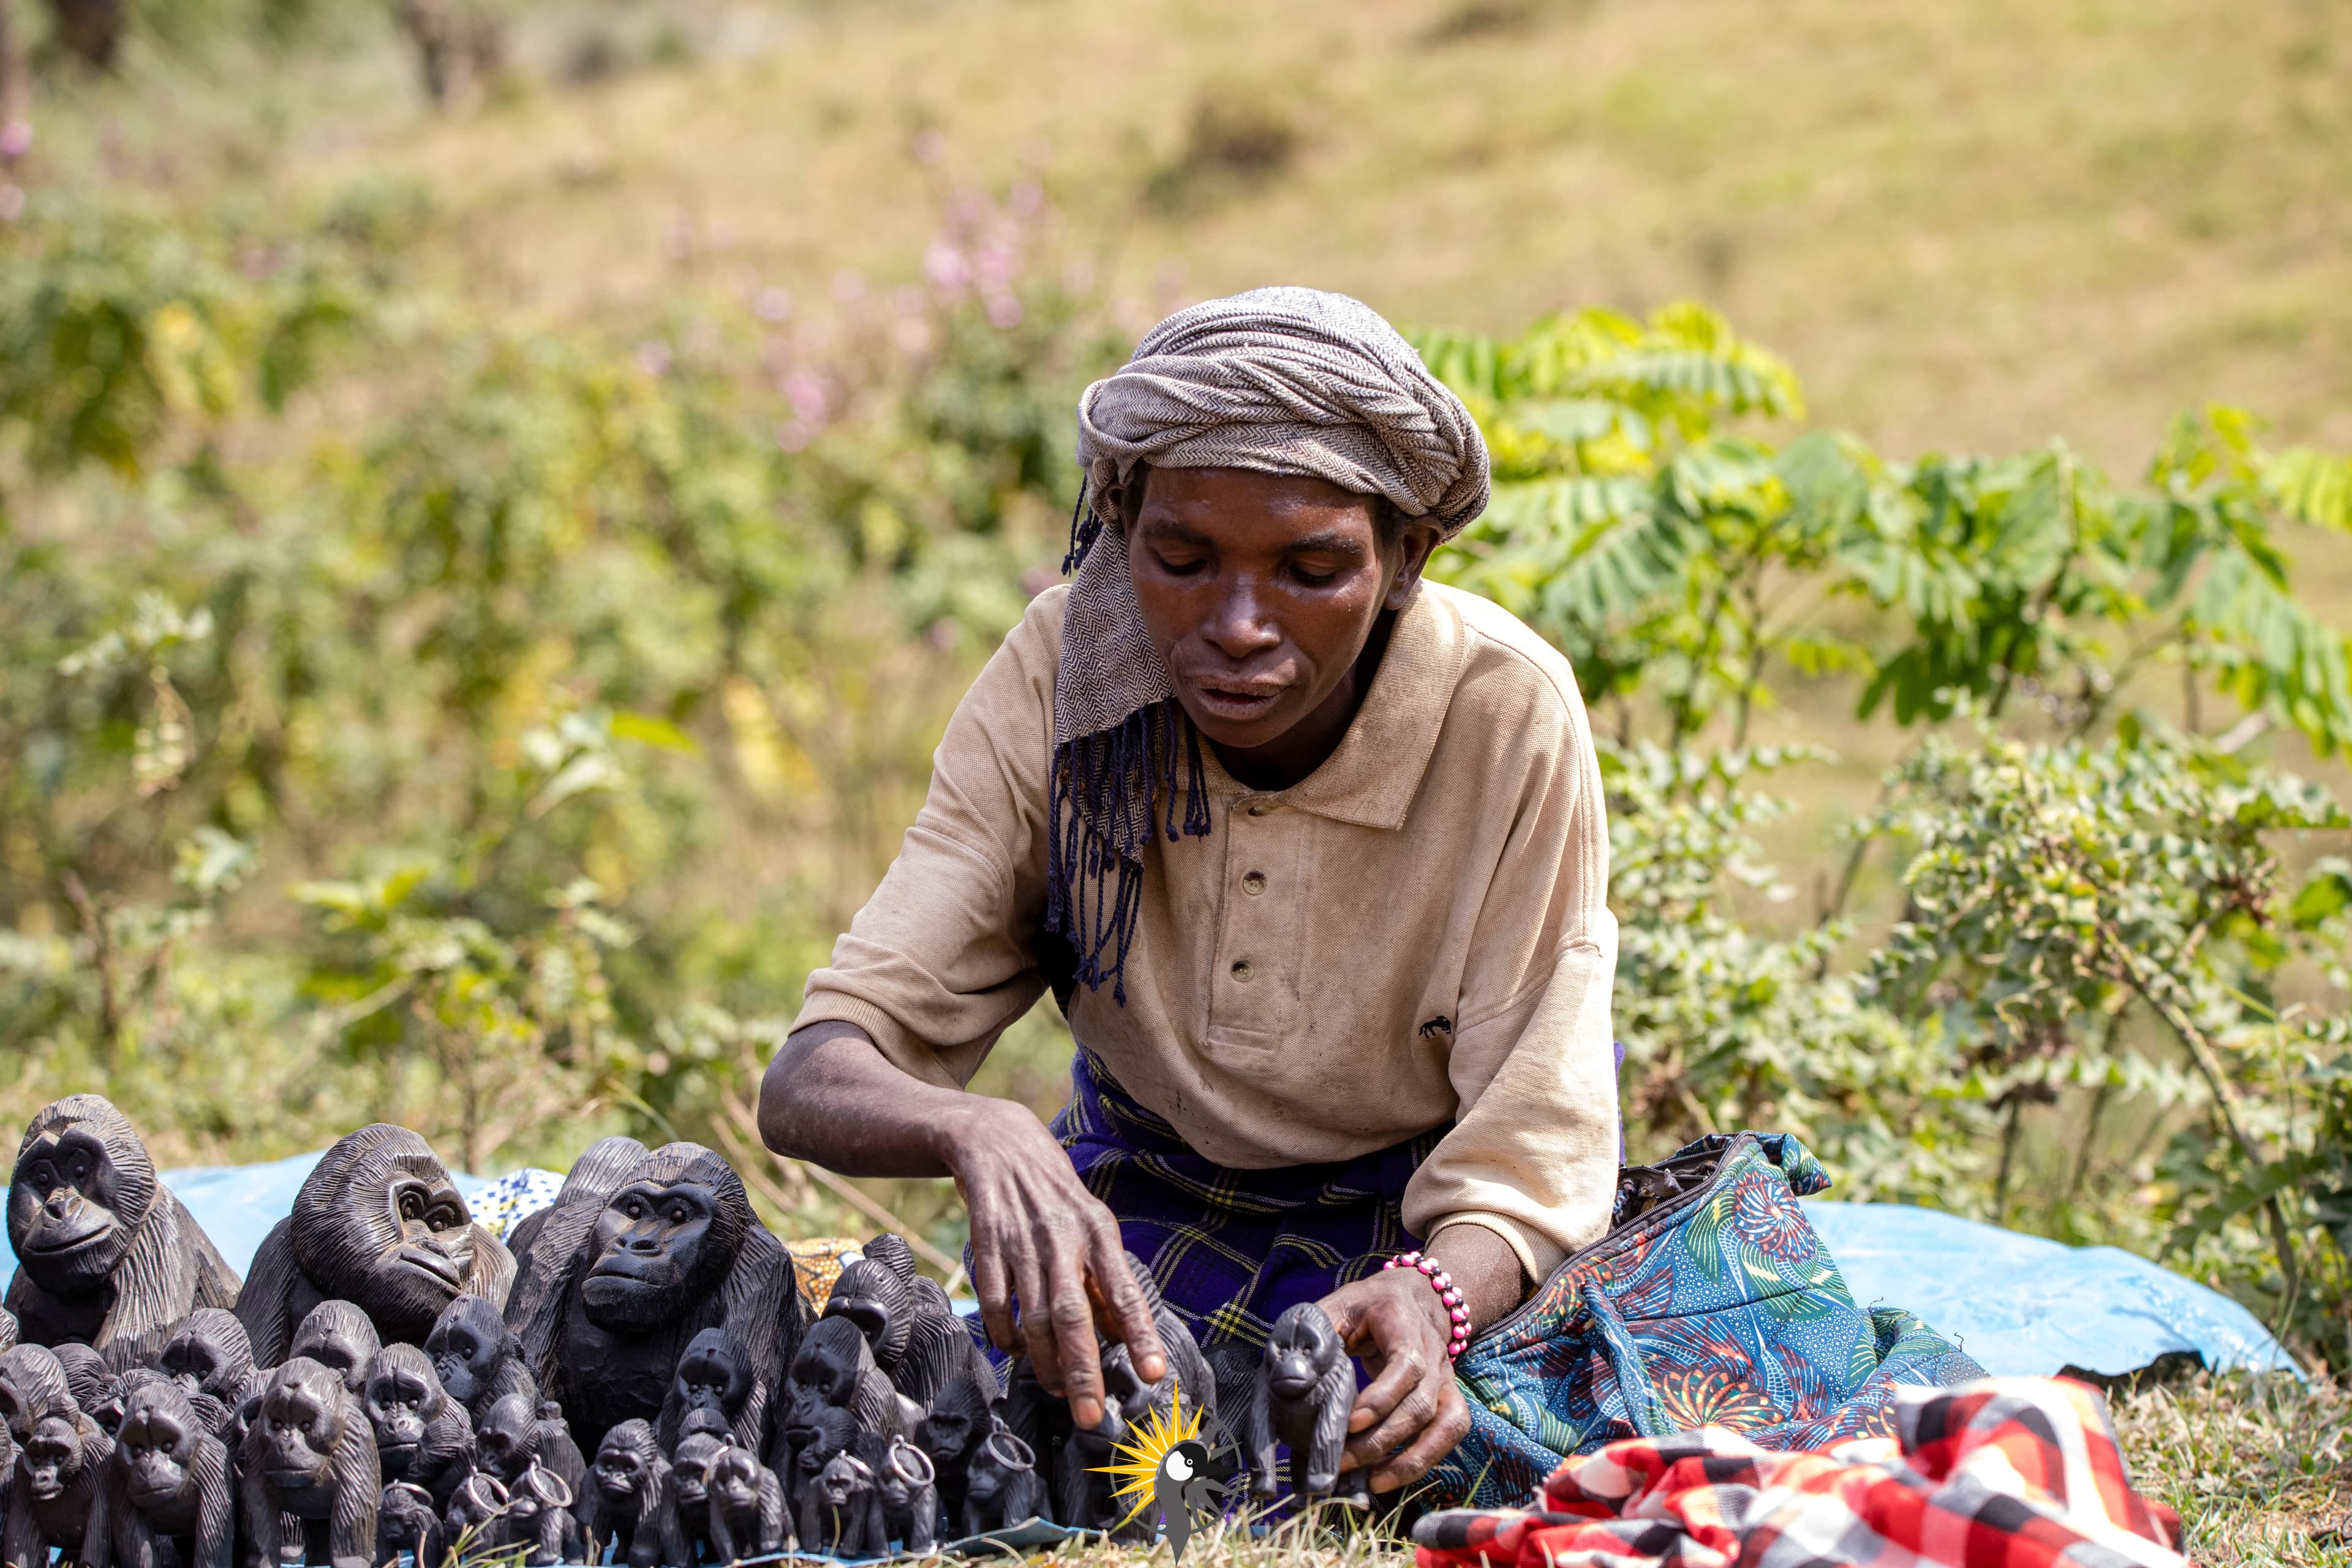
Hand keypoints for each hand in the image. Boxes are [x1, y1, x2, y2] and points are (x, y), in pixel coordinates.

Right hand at [939, 1096, 1166, 1429]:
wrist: (999, 1144)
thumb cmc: (1056, 1197)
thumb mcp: (1091, 1227)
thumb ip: (1104, 1278)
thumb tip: (1120, 1336)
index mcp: (1098, 1232)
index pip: (1125, 1290)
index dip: (1140, 1333)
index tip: (1153, 1373)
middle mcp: (1062, 1237)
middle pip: (1073, 1314)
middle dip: (1083, 1369)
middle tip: (1089, 1415)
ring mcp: (1021, 1240)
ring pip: (1032, 1315)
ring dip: (1044, 1361)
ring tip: (1056, 1390)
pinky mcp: (985, 1241)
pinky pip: (993, 1300)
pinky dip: (1003, 1333)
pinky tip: (1014, 1351)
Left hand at [1318, 1268, 1468, 1492]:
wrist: (1409, 1297)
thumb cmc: (1363, 1306)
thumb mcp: (1334, 1307)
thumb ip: (1313, 1335)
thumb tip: (1292, 1377)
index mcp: (1403, 1322)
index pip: (1407, 1363)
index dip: (1382, 1396)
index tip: (1350, 1422)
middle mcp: (1433, 1351)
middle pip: (1420, 1403)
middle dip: (1381, 1439)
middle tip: (1342, 1462)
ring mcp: (1445, 1376)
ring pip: (1443, 1423)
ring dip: (1407, 1459)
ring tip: (1369, 1481)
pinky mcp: (1449, 1396)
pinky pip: (1451, 1432)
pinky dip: (1426, 1459)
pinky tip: (1390, 1476)